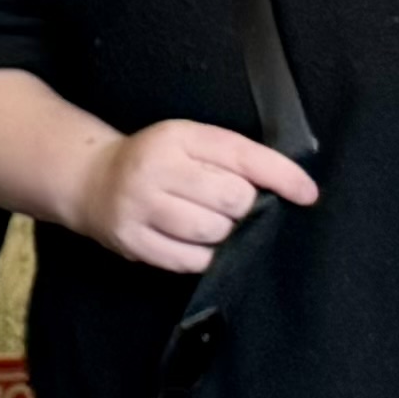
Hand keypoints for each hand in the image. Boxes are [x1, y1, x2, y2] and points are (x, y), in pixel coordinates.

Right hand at [65, 120, 320, 275]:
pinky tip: (194, 242)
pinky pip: (189, 260)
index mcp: (177, 137)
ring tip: (210, 223)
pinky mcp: (132, 242)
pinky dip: (203, 255)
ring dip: (223, 233)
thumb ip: (231, 159)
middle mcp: (155, 169)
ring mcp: (140, 207)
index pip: (242, 156)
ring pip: (212, 232)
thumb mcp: (189, 143)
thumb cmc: (155, 161)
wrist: (90, 181)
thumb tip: (290, 189)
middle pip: (232, 199)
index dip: (282, 176)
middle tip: (229, 205)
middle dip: (242, 207)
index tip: (307, 193)